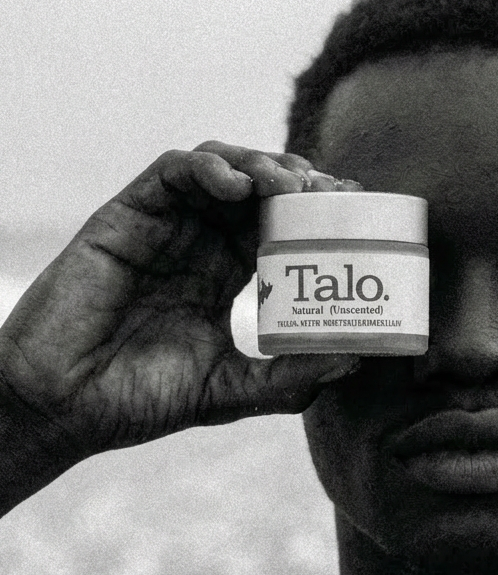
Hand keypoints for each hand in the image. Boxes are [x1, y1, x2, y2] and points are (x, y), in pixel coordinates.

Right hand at [0, 142, 360, 463]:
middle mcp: (197, 243)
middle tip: (336, 194)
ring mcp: (162, 226)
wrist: (63, 408)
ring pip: (221, 169)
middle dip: (301, 183)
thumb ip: (286, 379)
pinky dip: (210, 168)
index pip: (279, 228)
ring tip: (294, 185)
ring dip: (263, 166)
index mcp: (222, 275)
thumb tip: (355, 358)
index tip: (357, 217)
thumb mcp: (230, 391)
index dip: (317, 216)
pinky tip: (240, 186)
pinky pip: (171, 172)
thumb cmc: (139, 399)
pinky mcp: (126, 216)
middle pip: (259, 190)